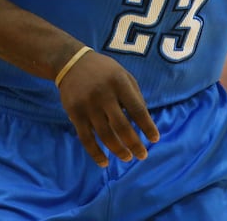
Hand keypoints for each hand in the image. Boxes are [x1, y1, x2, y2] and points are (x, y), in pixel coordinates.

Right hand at [56, 49, 159, 167]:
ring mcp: (87, 105)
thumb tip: (145, 123)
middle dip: (134, 144)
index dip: (147, 126)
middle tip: (142, 155)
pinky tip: (104, 163)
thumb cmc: (104, 71)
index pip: (137, 109)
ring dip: (118, 150)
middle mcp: (103, 94)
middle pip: (122, 126)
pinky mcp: (75, 114)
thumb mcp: (123, 75)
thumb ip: (134, 96)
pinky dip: (95, 154)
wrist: (71, 62)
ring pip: (105, 135)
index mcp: (119, 83)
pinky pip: (86, 139)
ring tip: (128, 157)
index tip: (155, 139)